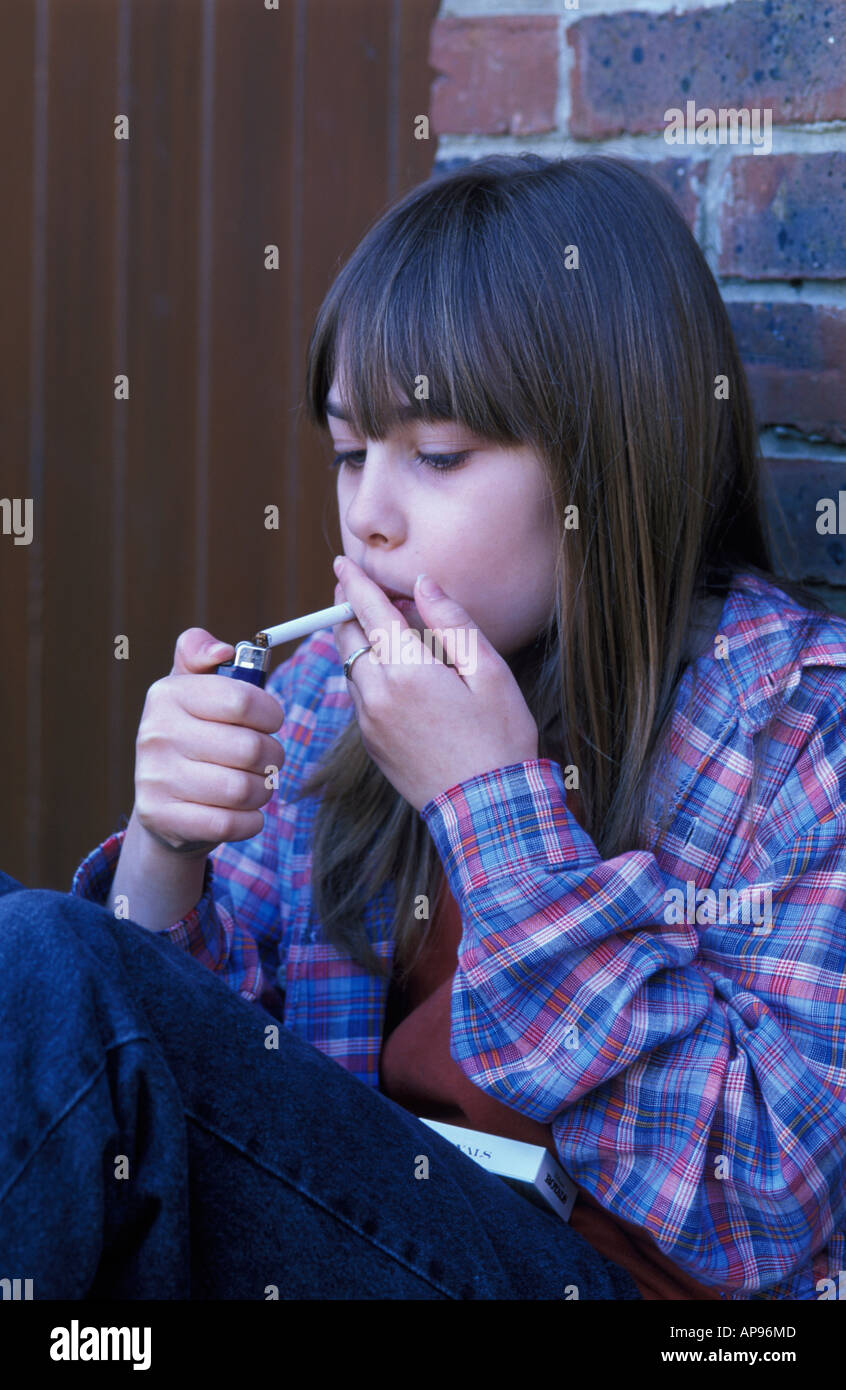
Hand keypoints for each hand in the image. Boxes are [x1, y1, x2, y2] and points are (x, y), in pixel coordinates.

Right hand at [133, 628, 285, 856]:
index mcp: (168, 694)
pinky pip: (228, 824)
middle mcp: (154, 733)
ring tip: (256, 785)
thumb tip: (220, 650)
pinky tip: (246, 813)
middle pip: (250, 748)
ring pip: (242, 789)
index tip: (269, 722)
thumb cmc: (195, 736)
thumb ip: (200, 653)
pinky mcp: (160, 818)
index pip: (242, 700)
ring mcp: (153, 778)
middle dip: (273, 757)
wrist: (165, 805)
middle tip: (268, 760)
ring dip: (263, 791)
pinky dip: (250, 821)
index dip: (270, 713)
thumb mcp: (194, 688)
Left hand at [331, 556, 538, 811]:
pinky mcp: (372, 745)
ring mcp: (370, 723)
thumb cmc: (500, 739)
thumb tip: (422, 585)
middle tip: (353, 587)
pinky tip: (392, 673)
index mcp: (407, 671)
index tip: (344, 563)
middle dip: (347, 609)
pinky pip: (360, 697)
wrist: (489, 810)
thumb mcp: (489, 673)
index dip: (355, 583)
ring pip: (350, 668)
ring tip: (379, 627)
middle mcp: (378, 695)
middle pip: (347, 638)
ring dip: (357, 642)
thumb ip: (452, 622)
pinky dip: (366, 674)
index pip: (369, 612)